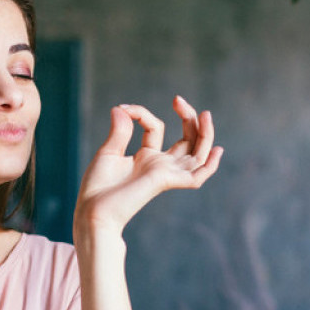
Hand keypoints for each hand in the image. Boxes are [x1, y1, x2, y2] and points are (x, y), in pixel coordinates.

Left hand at [75, 96, 222, 235]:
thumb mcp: (108, 153)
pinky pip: (196, 176)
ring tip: (206, 114)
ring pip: (196, 154)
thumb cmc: (97, 188)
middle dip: (188, 118)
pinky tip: (217, 150)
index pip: (156, 128)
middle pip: (187, 139)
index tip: (124, 108)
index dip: (142, 113)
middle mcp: (159, 165)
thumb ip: (120, 131)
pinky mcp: (166, 181)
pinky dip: (209, 165)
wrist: (93, 210)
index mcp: (146, 158)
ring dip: (205, 134)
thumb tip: (120, 108)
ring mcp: (165, 173)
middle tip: (178, 99)